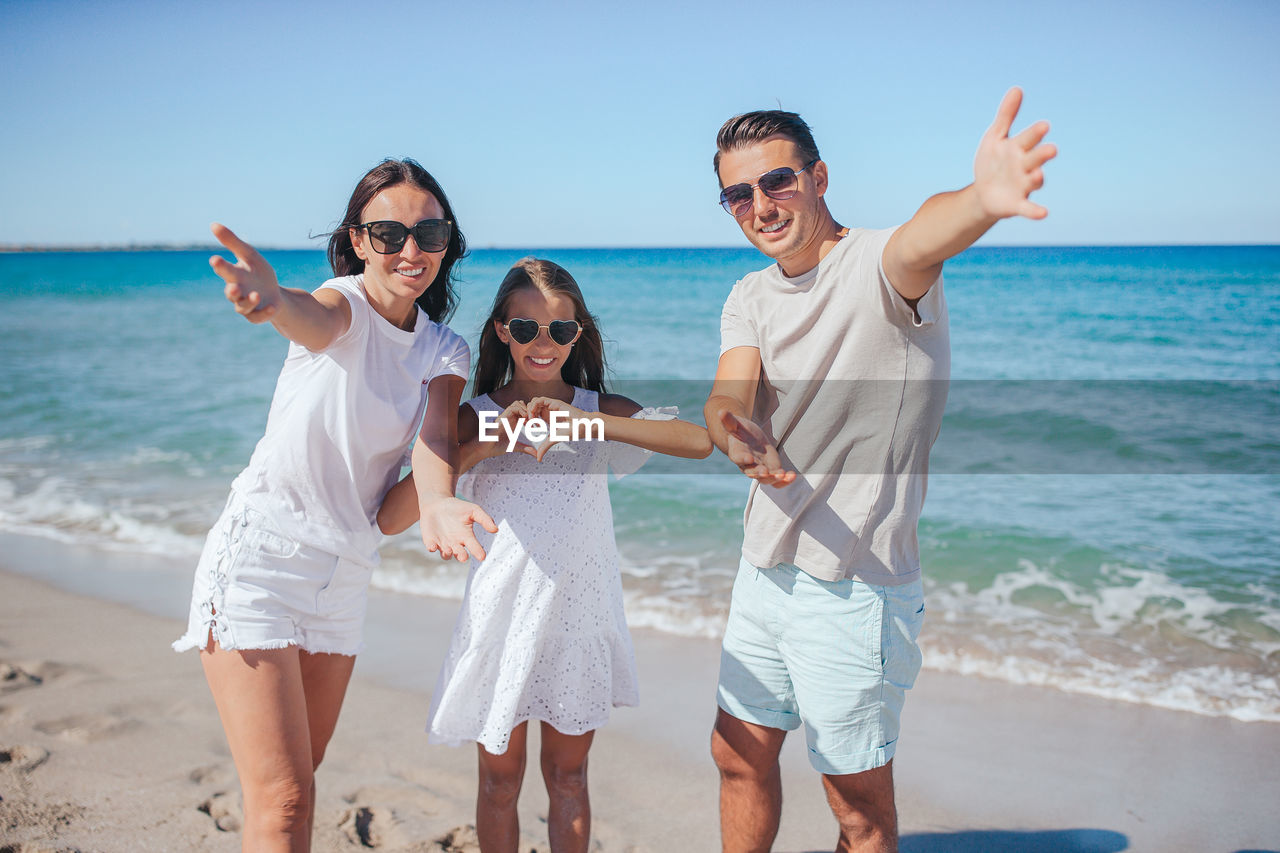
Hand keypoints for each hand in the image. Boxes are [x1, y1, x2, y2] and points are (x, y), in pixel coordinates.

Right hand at [209, 223, 281, 321]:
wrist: (273, 293)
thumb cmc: (257, 271)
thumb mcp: (249, 255)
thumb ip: (232, 242)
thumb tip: (213, 224)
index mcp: (234, 275)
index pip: (224, 270)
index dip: (220, 266)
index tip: (215, 260)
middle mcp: (237, 291)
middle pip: (231, 292)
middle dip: (231, 290)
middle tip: (233, 287)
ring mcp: (246, 305)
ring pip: (242, 306)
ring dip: (249, 301)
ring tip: (256, 295)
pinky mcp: (257, 315)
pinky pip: (258, 317)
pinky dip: (265, 313)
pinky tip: (273, 307)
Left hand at [418, 496, 497, 561]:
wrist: (437, 504)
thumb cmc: (457, 508)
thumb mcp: (473, 510)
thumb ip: (484, 519)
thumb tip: (495, 529)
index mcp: (467, 537)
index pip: (475, 547)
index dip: (478, 552)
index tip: (482, 556)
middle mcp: (456, 544)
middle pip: (460, 555)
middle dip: (462, 556)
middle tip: (463, 556)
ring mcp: (443, 544)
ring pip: (446, 555)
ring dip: (448, 553)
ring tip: (449, 549)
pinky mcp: (431, 542)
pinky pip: (432, 548)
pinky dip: (432, 548)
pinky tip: (433, 546)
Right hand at [497, 400, 537, 457]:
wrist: (483, 448)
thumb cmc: (495, 447)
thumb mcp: (514, 446)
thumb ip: (525, 449)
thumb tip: (536, 454)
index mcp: (514, 422)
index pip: (525, 411)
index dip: (533, 416)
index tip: (537, 426)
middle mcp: (510, 417)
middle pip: (523, 404)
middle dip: (531, 411)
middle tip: (535, 422)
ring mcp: (506, 415)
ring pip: (519, 403)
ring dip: (526, 410)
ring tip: (529, 422)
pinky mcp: (502, 417)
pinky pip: (513, 407)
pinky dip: (521, 412)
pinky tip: (524, 422)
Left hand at [526, 396, 587, 460]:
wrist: (583, 426)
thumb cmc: (573, 432)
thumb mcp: (554, 439)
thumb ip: (545, 447)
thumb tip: (538, 459)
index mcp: (548, 418)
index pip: (533, 414)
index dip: (528, 419)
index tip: (527, 427)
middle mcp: (548, 411)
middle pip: (531, 407)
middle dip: (526, 413)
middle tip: (526, 423)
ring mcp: (551, 406)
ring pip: (534, 401)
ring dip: (529, 409)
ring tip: (530, 418)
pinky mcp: (555, 403)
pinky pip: (540, 399)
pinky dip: (534, 405)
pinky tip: (534, 414)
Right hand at [720, 411, 795, 487]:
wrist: (747, 438)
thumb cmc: (739, 430)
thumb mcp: (735, 423)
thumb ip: (729, 420)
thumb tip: (720, 411)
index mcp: (737, 452)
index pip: (738, 457)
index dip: (743, 458)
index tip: (749, 458)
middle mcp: (747, 465)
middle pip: (752, 472)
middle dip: (760, 473)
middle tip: (767, 472)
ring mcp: (760, 469)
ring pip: (766, 479)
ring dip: (775, 479)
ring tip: (784, 475)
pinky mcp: (771, 469)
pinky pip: (777, 479)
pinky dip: (785, 480)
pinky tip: (792, 476)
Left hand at [973, 87, 1057, 220]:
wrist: (983, 193)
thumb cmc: (992, 162)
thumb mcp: (995, 137)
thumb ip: (1006, 115)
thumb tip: (1017, 88)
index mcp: (1019, 148)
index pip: (1029, 139)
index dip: (1035, 134)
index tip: (1043, 126)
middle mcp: (1025, 166)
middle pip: (1035, 158)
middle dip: (1042, 154)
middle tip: (1051, 150)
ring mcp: (1023, 185)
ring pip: (1034, 180)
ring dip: (1037, 178)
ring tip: (1038, 175)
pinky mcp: (1017, 204)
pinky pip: (1028, 208)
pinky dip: (1036, 211)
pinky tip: (1043, 213)